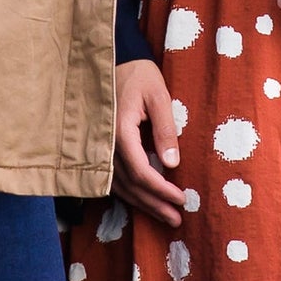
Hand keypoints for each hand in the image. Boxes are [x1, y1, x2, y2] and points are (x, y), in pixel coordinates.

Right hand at [112, 56, 185, 224]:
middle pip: (129, 185)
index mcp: (119, 131)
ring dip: (143, 204)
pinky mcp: (100, 149)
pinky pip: (113, 179)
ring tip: (165, 217)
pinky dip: (129, 193)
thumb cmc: (139, 75)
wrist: (114, 60)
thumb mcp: (159, 96)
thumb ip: (165, 129)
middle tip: (176, 219)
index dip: (161, 189)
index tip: (181, 199)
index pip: (140, 171)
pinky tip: (144, 202)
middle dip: (154, 204)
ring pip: (119, 186)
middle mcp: (105, 145)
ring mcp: (99, 148)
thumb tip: (172, 164)